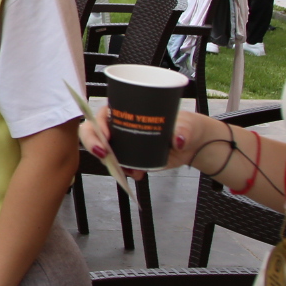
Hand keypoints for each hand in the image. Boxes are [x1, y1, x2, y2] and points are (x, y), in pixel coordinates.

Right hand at [78, 105, 218, 179]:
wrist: (193, 144)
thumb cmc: (185, 125)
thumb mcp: (185, 124)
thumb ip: (182, 130)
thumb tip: (178, 139)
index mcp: (127, 111)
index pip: (103, 114)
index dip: (98, 123)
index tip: (107, 135)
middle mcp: (121, 127)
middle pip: (94, 132)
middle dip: (92, 143)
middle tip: (104, 154)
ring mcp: (124, 144)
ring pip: (103, 151)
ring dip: (108, 162)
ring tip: (129, 169)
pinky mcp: (131, 159)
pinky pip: (119, 166)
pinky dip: (124, 172)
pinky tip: (138, 174)